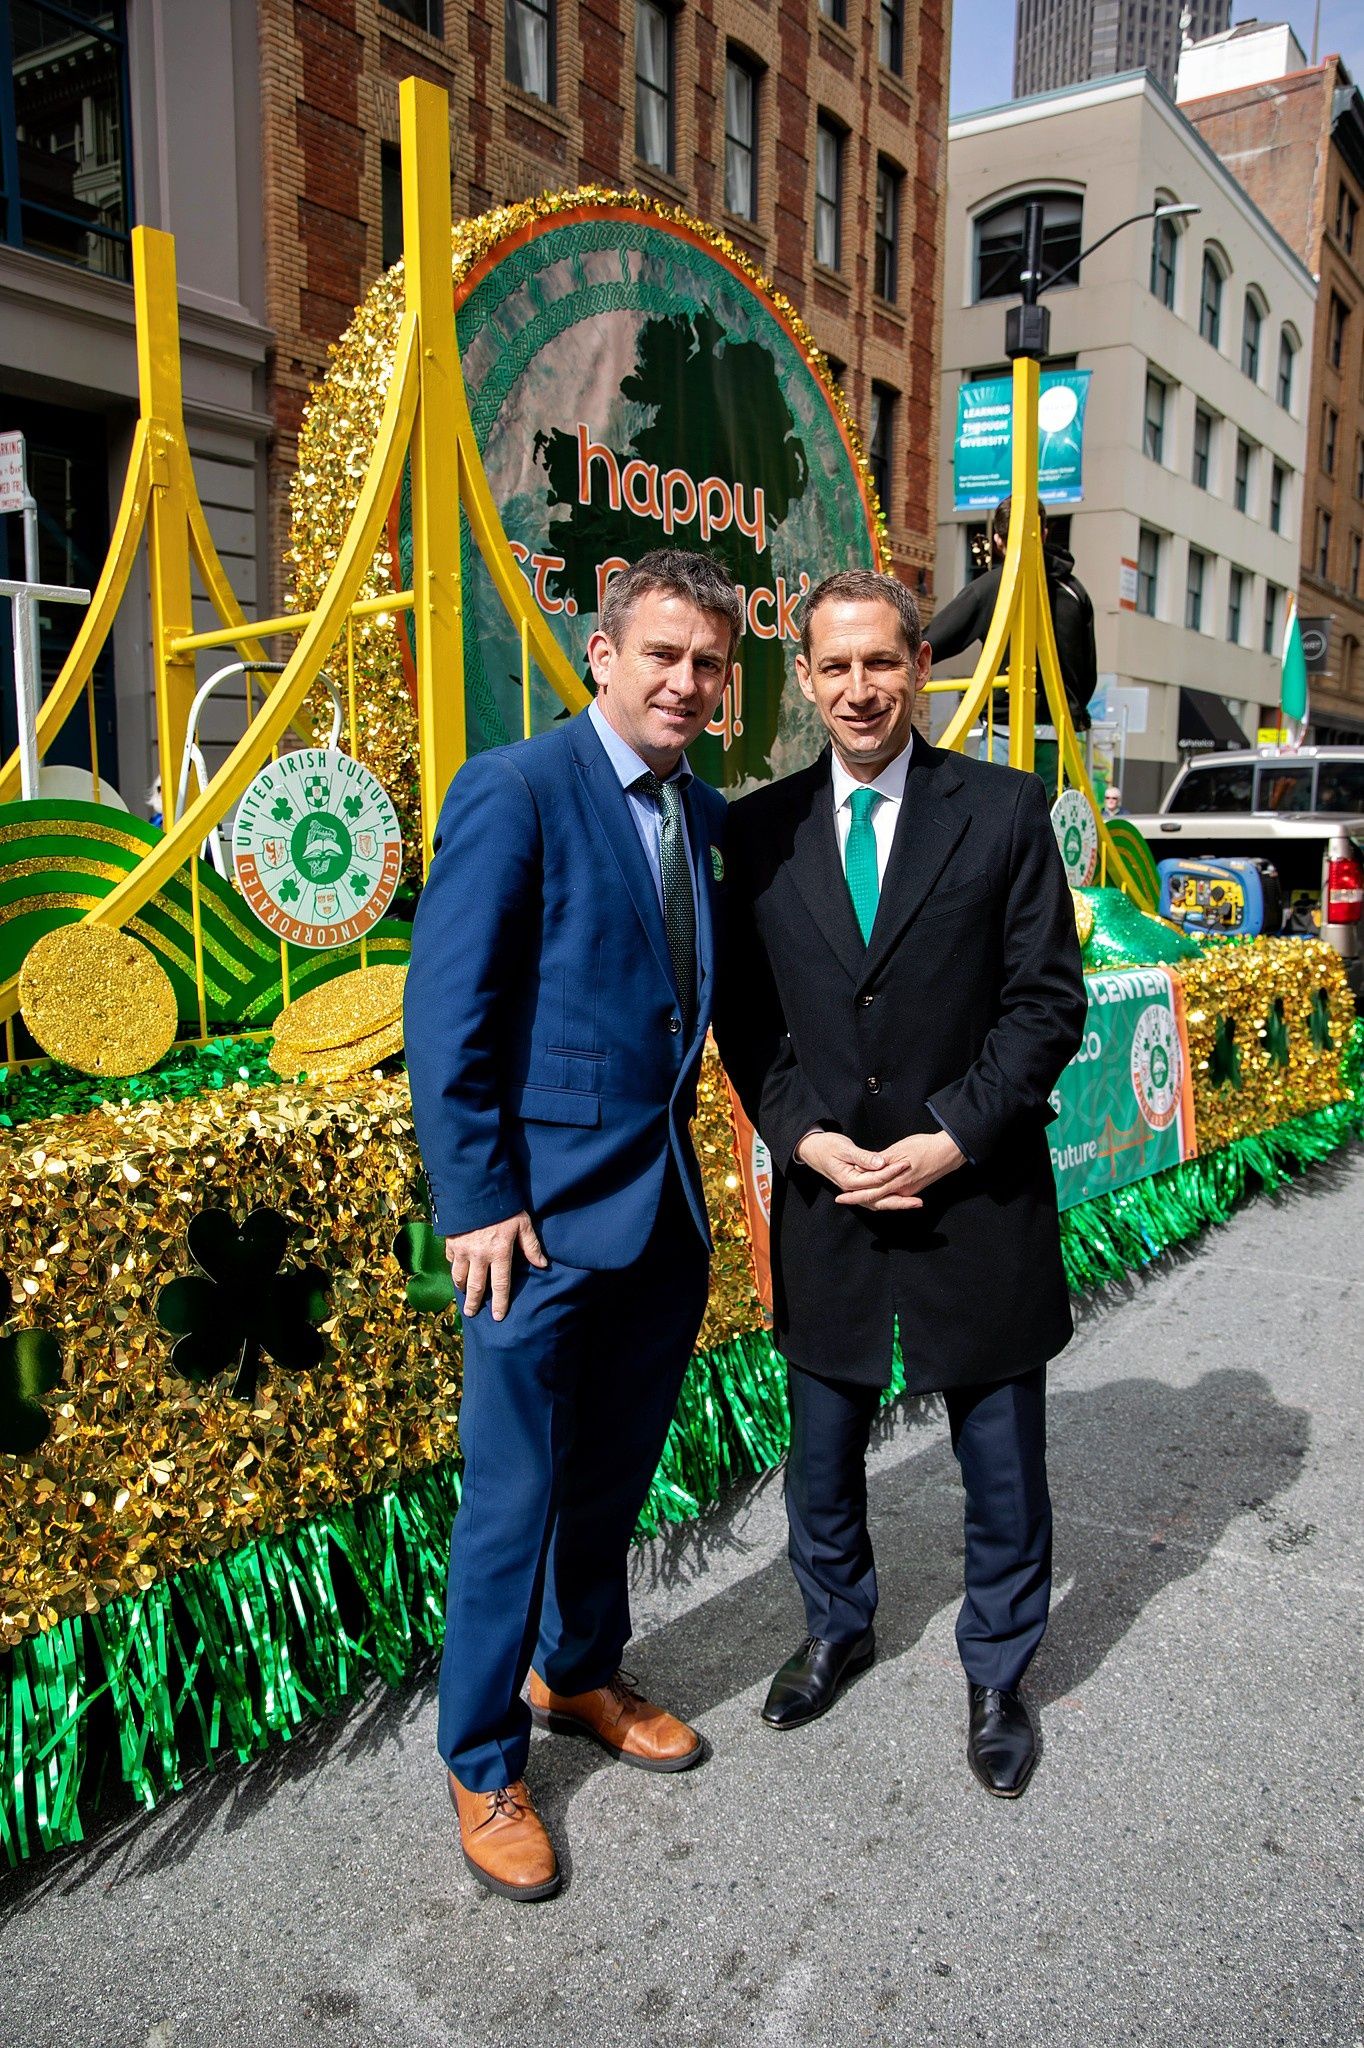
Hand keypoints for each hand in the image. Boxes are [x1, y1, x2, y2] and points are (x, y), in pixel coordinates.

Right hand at [445, 1212, 546, 1320]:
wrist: (475, 1188)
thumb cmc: (504, 1206)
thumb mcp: (522, 1223)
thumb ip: (531, 1245)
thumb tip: (542, 1264)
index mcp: (499, 1253)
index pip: (501, 1285)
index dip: (500, 1302)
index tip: (498, 1317)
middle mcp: (479, 1256)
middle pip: (476, 1286)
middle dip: (474, 1303)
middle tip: (471, 1314)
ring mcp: (462, 1250)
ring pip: (459, 1276)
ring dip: (462, 1288)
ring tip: (463, 1295)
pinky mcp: (451, 1242)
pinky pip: (450, 1260)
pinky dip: (453, 1267)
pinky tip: (456, 1270)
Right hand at [793, 1130, 917, 1204]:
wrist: (813, 1150)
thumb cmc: (827, 1146)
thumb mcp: (844, 1148)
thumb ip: (863, 1157)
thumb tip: (880, 1163)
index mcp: (850, 1180)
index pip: (876, 1180)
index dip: (892, 1172)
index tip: (907, 1165)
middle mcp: (853, 1190)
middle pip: (880, 1200)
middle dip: (900, 1202)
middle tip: (918, 1202)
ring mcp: (855, 1191)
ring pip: (879, 1202)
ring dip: (896, 1204)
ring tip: (914, 1204)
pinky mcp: (858, 1188)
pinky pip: (875, 1198)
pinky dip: (888, 1200)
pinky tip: (901, 1199)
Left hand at [833, 1129, 965, 1211]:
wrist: (948, 1152)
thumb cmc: (924, 1147)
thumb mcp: (899, 1149)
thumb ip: (881, 1160)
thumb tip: (864, 1166)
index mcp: (896, 1181)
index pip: (870, 1192)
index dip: (854, 1195)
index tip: (841, 1195)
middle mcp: (901, 1190)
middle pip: (874, 1199)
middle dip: (857, 1199)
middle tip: (841, 1199)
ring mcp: (908, 1191)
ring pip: (883, 1199)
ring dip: (868, 1198)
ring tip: (852, 1195)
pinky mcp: (912, 1189)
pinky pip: (892, 1195)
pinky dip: (880, 1196)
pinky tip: (872, 1192)